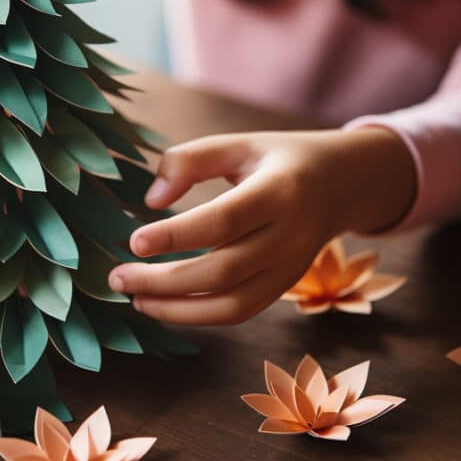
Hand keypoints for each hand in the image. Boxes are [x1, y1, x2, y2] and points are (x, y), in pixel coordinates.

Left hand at [108, 128, 415, 324]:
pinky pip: (241, 313)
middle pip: (224, 272)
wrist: (342, 184)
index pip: (224, 221)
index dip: (177, 235)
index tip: (133, 240)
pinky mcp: (285, 287)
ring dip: (177, 310)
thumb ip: (191, 160)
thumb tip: (151, 200)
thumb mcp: (238, 144)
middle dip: (165, 282)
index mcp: (280, 190)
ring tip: (135, 299)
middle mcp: (291, 235)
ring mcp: (292, 268)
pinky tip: (164, 306)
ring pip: (233, 306)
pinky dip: (199, 316)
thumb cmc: (276, 160)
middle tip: (117, 277)